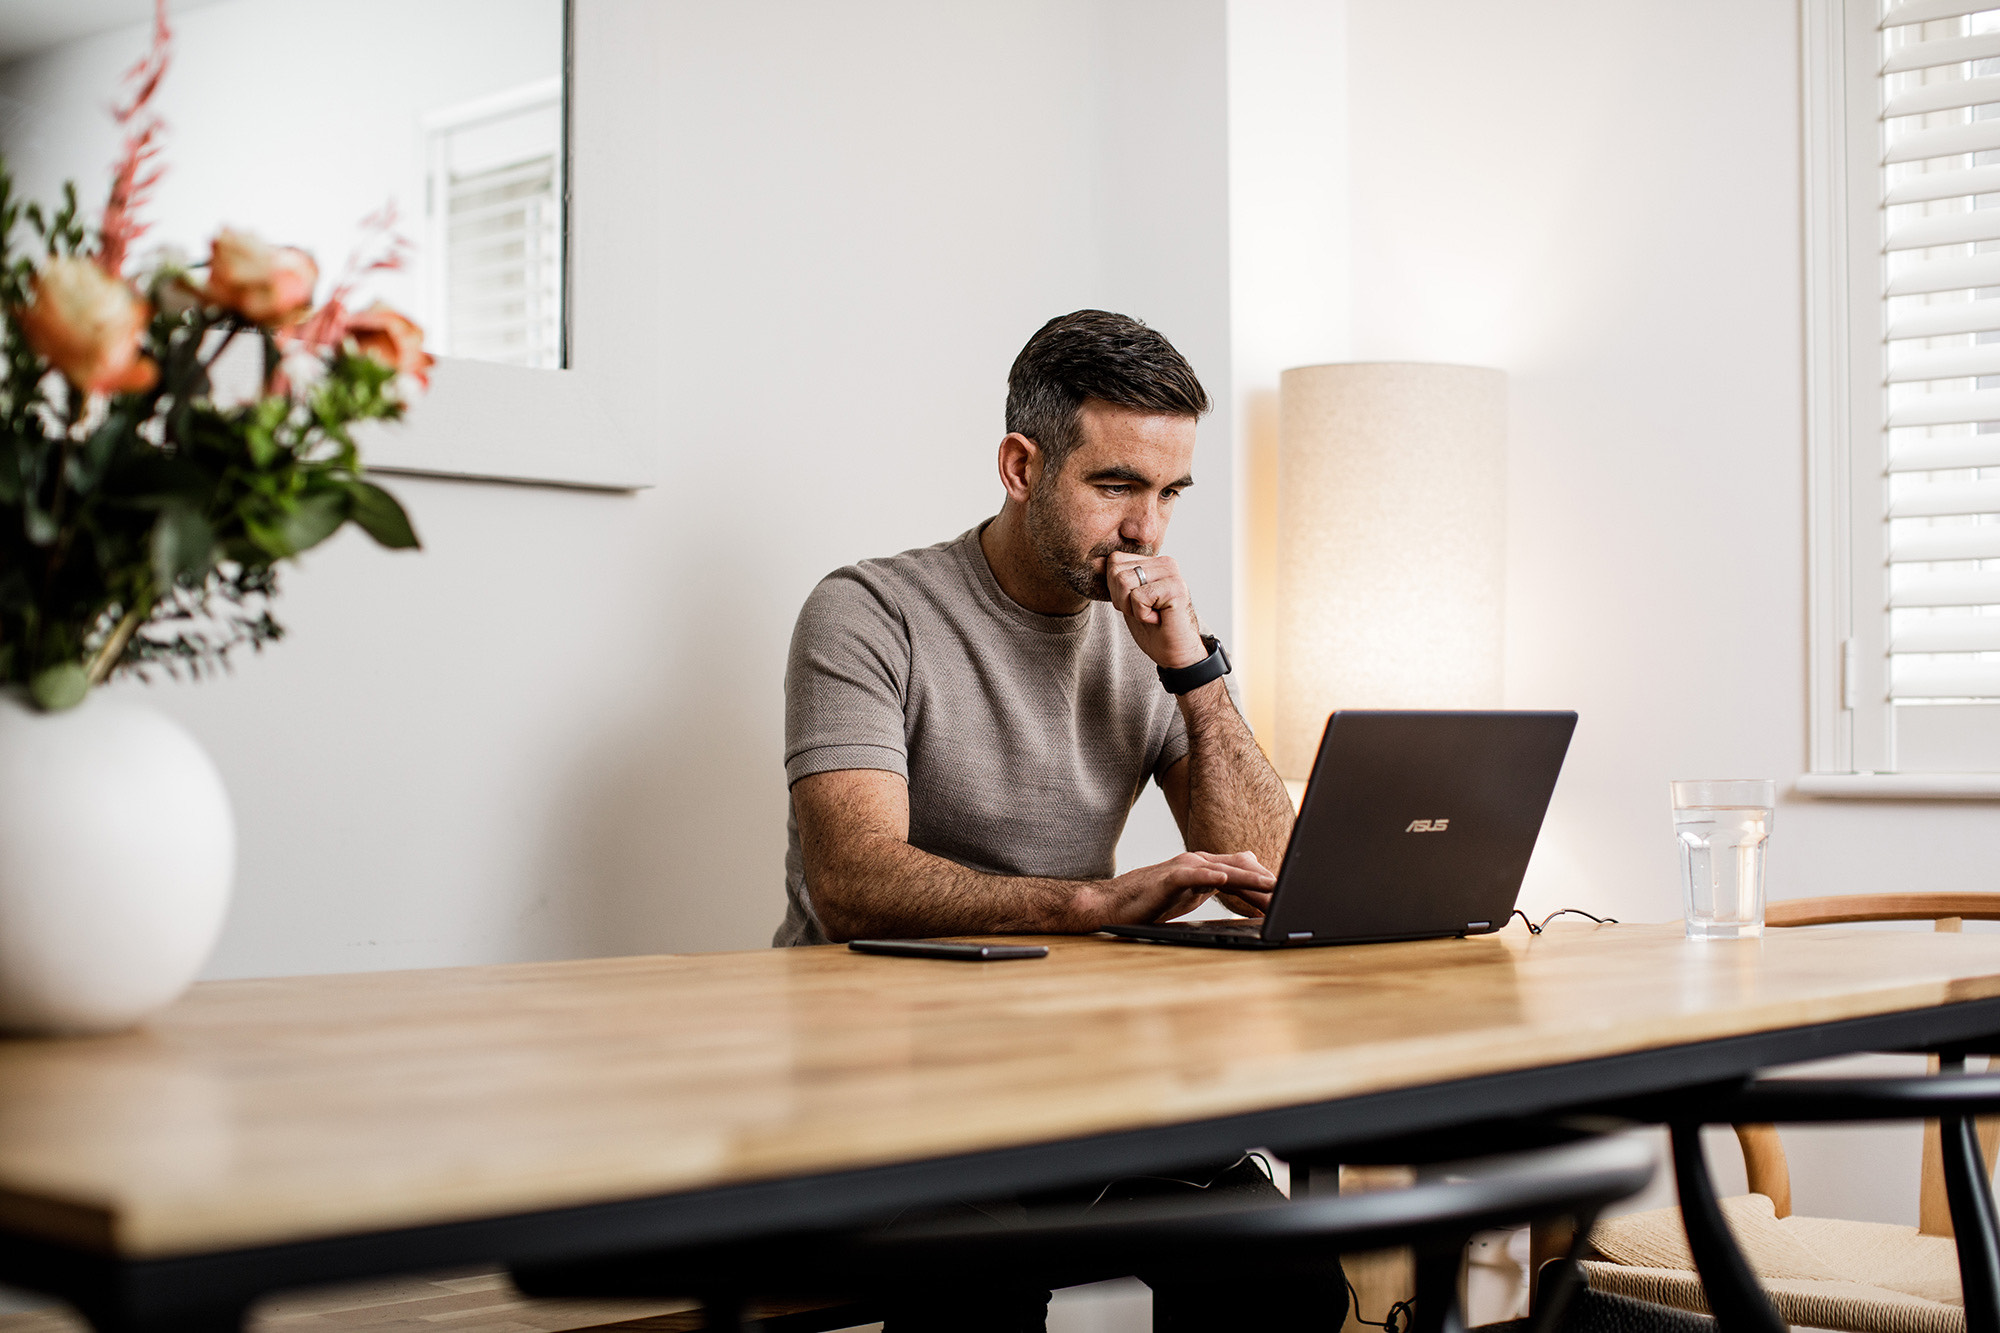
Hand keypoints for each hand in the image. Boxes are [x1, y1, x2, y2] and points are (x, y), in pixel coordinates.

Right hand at [1070, 851, 1278, 929]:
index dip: (1267, 884)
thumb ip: (1215, 883)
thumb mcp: (1192, 894)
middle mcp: (1197, 862)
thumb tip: (1240, 877)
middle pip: (1240, 869)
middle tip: (1290, 893)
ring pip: (1222, 870)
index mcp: (1206, 867)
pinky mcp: (1168, 878)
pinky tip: (1224, 878)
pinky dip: (1209, 875)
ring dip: (1248, 877)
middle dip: (1266, 882)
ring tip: (1270, 884)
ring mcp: (1183, 867)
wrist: (1115, 904)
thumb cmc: (1152, 899)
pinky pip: (1192, 875)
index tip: (1290, 895)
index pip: (1244, 873)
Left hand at [1105, 552, 1205, 669]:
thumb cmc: (1152, 628)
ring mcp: (1172, 573)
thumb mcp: (1128, 600)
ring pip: (1124, 581)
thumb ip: (1117, 579)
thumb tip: (1095, 562)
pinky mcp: (1175, 588)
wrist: (1175, 653)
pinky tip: (1159, 619)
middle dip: (1122, 599)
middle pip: (1116, 572)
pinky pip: (1138, 597)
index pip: (1114, 560)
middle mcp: (1164, 562)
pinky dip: (1142, 615)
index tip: (1136, 604)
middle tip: (1144, 611)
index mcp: (1153, 561)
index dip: (1115, 589)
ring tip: (1151, 614)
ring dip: (1132, 607)